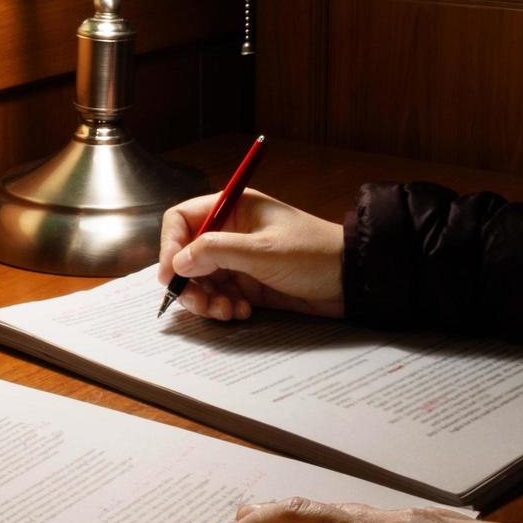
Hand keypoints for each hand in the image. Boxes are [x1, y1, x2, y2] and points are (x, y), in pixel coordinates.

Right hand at [157, 190, 344, 320]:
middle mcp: (231, 232)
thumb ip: (216, 252)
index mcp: (232, 209)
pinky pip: (220, 296)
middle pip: (186, 255)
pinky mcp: (248, 284)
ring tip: (227, 311)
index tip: (171, 275)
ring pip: (201, 280)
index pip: (182, 220)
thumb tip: (177, 263)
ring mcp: (239, 260)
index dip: (170, 246)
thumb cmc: (314, 253)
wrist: (352, 280)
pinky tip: (242, 313)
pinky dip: (223, 307)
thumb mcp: (262, 251)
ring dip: (206, 300)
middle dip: (189, 282)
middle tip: (201, 304)